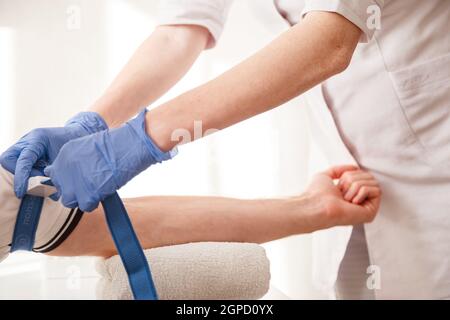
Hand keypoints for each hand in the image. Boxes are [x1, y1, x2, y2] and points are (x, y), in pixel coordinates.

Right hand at [0, 112, 107, 197]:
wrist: (77, 133)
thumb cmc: (73, 144)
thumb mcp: (65, 157)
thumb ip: (56, 173)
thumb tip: (53, 195)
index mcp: (37, 139)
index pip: (23, 160)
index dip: (21, 178)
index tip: (21, 193)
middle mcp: (27, 141)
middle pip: (7, 159)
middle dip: (18, 174)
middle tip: (38, 178)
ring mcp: (25, 145)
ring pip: (12, 163)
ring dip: (25, 174)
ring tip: (44, 175)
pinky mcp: (26, 152)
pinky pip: (20, 165)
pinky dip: (30, 173)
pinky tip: (43, 173)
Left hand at [44, 109, 176, 211]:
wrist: (128, 146)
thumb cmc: (115, 145)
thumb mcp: (87, 147)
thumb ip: (74, 160)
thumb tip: (70, 175)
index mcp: (64, 155)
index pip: (54, 175)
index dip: (67, 180)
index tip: (78, 181)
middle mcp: (65, 169)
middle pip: (60, 190)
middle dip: (73, 191)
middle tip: (89, 186)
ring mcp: (75, 182)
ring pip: (69, 201)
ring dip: (82, 199)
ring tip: (96, 190)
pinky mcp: (87, 194)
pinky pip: (85, 207)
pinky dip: (94, 203)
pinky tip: (103, 192)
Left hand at [306, 165, 380, 227]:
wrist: (316, 205)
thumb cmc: (317, 193)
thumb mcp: (325, 175)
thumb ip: (339, 169)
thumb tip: (356, 167)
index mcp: (350, 193)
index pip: (362, 174)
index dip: (349, 174)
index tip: (339, 185)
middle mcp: (359, 200)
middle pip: (369, 176)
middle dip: (352, 179)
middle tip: (342, 191)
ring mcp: (366, 207)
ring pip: (373, 182)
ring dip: (355, 186)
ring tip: (345, 198)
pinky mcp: (371, 212)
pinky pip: (376, 190)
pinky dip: (361, 192)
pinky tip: (352, 202)